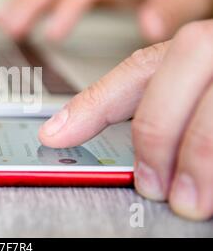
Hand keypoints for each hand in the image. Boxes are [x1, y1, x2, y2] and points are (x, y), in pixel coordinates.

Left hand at [39, 20, 212, 220]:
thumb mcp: (191, 86)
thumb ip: (155, 104)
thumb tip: (83, 131)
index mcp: (189, 49)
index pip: (131, 74)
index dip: (88, 107)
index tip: (53, 134)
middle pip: (166, 82)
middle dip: (153, 137)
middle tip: (152, 185)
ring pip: (211, 113)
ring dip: (197, 159)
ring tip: (190, 200)